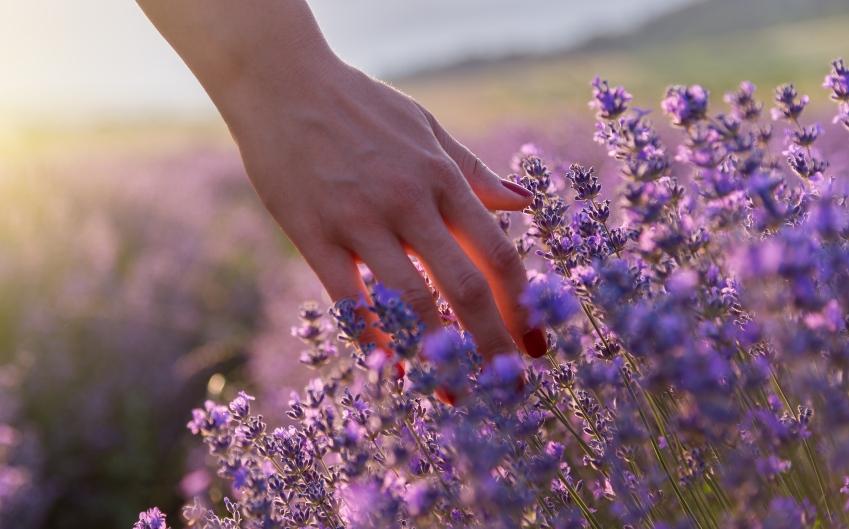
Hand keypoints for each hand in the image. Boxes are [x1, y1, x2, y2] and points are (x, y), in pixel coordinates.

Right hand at [225, 60, 545, 358]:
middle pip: (467, 286)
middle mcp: (410, 202)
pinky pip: (349, 298)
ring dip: (438, 353)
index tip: (537, 345)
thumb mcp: (427, 127)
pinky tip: (389, 368)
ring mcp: (361, 219)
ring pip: (412, 299)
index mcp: (443, 178)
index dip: (524, 306)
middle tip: (509, 389)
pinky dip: (372, 337)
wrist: (284, 83)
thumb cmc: (361, 105)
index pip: (498, 254)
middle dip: (494, 345)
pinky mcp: (314, 233)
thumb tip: (525, 203)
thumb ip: (475, 172)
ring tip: (455, 393)